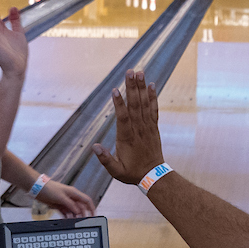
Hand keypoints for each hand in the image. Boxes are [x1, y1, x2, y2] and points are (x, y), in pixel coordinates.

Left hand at [37, 179, 95, 218]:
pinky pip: (65, 213)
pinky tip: (66, 222)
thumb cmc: (49, 189)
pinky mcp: (59, 205)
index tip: (93, 215)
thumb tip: (79, 212)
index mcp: (73, 193)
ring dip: (74, 217)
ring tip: (74, 224)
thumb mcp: (61, 197)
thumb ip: (71, 205)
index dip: (91, 208)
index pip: (86, 201)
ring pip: (73, 211)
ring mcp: (65, 202)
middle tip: (83, 223)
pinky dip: (66, 217)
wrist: (37, 188)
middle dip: (82, 215)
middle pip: (80, 207)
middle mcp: (71, 198)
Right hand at [93, 69, 164, 184]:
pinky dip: (153, 97)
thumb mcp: (116, 171)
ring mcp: (147, 126)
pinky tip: (152, 85)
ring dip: (142, 87)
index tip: (115, 89)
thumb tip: (94, 147)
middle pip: (135, 105)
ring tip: (140, 72)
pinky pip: (154, 109)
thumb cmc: (133, 173)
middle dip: (132, 87)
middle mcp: (138, 129)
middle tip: (130, 72)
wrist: (154, 175)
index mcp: (127, 138)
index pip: (123, 117)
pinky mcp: (153, 126)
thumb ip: (105, 160)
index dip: (119, 103)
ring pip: (144, 104)